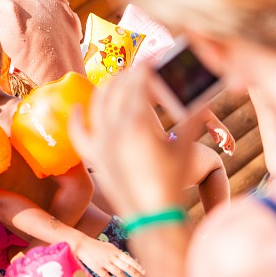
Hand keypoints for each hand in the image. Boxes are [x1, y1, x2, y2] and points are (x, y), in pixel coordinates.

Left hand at [69, 65, 202, 216]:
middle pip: (117, 91)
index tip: (152, 60)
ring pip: (98, 106)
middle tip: (140, 69)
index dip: (145, 69)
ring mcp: (100, 143)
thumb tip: (199, 97)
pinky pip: (78, 133)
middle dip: (128, 76)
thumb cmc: (172, 183)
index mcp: (138, 125)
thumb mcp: (185, 148)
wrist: (152, 216)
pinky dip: (77, 118)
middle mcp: (114, 130)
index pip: (138, 85)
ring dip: (107, 90)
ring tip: (118, 81)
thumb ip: (191, 119)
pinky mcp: (93, 157)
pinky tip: (77, 108)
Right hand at [71, 235, 144, 276]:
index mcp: (115, 251)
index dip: (137, 266)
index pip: (129, 259)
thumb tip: (126, 259)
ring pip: (118, 273)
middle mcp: (111, 257)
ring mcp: (104, 262)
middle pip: (126, 266)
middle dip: (135, 274)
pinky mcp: (97, 268)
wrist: (81, 244)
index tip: (143, 271)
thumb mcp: (108, 246)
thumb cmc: (95, 245)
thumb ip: (117, 253)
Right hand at [205, 118, 234, 155]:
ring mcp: (225, 131)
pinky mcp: (223, 130)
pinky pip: (226, 138)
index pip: (229, 140)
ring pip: (230, 140)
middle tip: (230, 154)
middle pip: (232, 141)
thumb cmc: (209, 124)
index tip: (228, 152)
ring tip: (224, 149)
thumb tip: (217, 141)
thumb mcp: (212, 132)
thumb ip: (215, 137)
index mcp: (224, 132)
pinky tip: (220, 145)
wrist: (207, 118)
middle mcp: (226, 132)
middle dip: (232, 148)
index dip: (229, 146)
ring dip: (228, 146)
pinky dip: (225, 142)